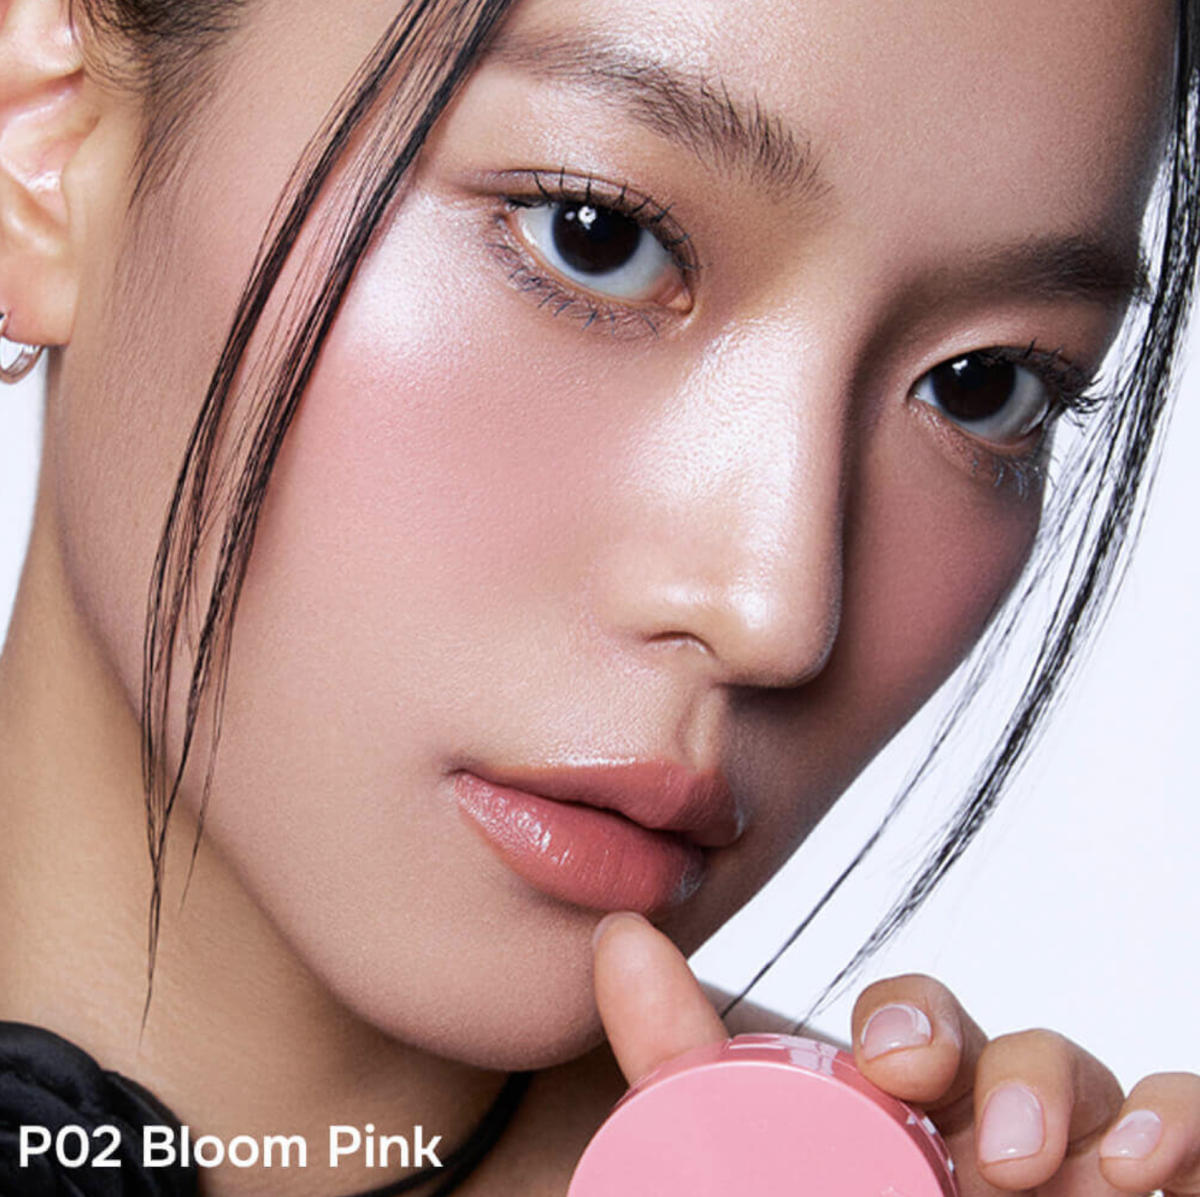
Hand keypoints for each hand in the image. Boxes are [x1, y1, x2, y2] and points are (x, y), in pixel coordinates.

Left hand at [592, 911, 1199, 1194]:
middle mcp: (977, 1146)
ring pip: (1087, 1089)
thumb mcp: (736, 1166)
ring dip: (1076, 1104)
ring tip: (1048, 1168)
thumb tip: (621, 934)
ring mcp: (1059, 1180)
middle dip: (1002, 1067)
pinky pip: (1187, 1134)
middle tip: (979, 1140)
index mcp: (885, 1124)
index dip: (913, 1021)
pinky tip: (1148, 1164)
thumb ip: (677, 1063)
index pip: (913, 1030)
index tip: (890, 1064)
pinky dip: (1179, 1120)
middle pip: (1010, 1051)